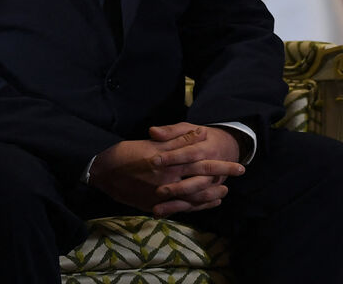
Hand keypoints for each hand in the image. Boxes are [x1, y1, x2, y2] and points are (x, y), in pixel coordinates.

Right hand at [88, 123, 244, 216]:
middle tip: (239, 175)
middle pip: (202, 182)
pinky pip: (181, 209)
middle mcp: (168, 182)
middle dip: (222, 179)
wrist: (103, 172)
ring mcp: (162, 197)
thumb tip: (202, 134)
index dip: (221, 165)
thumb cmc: (127, 153)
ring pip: (194, 199)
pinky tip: (206, 203)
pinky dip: (196, 206)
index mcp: (168, 163)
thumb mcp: (153, 143)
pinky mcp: (156, 205)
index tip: (239, 164)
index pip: (201, 163)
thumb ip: (178, 139)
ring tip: (225, 191)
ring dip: (211, 195)